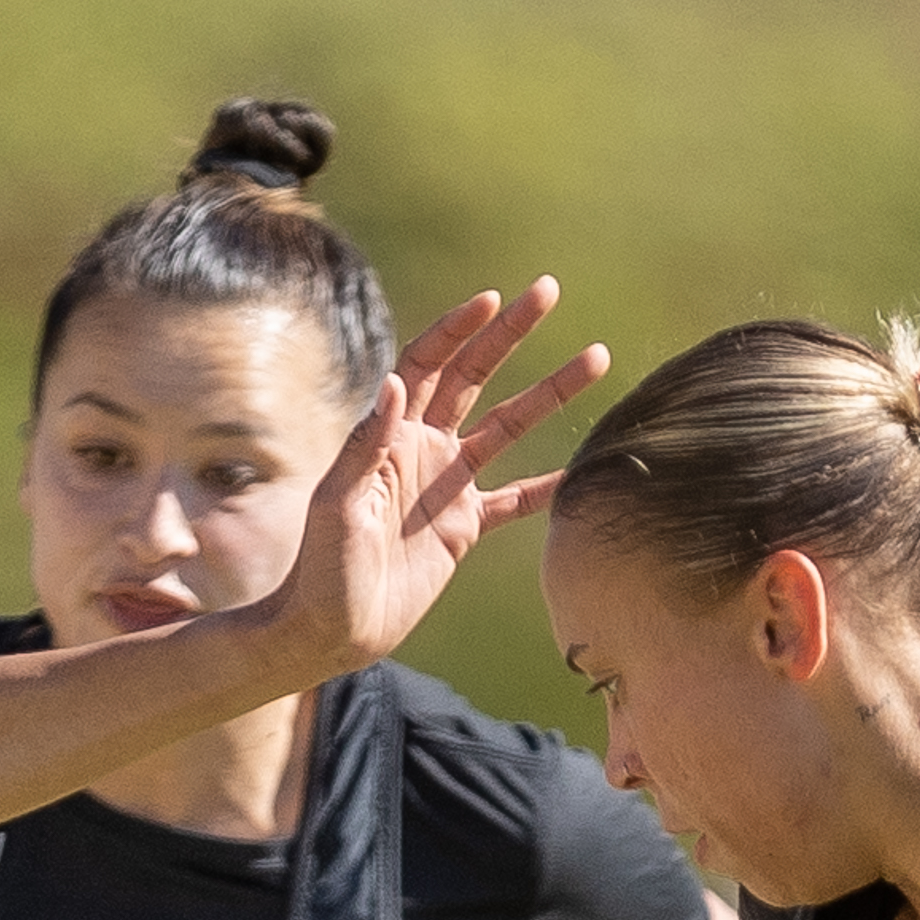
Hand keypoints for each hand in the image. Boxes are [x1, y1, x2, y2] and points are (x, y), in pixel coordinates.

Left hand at [259, 280, 607, 680]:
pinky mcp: (463, 526)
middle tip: (550, 289)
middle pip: (474, 376)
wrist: (332, 630)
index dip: (458, 330)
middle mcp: (421, 449)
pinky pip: (515, 498)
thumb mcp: (340, 505)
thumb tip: (398, 383)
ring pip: (508, 426)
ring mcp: (446, 485)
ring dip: (549, 393)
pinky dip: (548, 485)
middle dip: (510, 334)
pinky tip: (585, 465)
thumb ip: (366, 446)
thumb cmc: (323, 569)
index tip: (492, 300)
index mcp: (388, 436)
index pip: (428, 364)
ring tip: (596, 357)